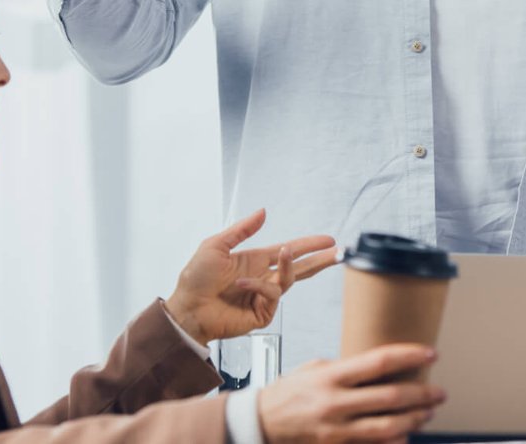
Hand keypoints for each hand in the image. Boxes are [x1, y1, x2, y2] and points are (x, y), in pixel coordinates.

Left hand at [163, 209, 337, 345]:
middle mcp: (263, 278)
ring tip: (284, 253)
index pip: (290, 251)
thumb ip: (241, 229)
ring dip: (289, 266)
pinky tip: (242, 283)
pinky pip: (270, 295)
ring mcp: (263, 297)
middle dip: (320, 260)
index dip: (309, 245)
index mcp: (256, 261)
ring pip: (289, 280)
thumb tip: (263, 212)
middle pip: (300, 268)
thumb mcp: (215, 246)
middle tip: (339, 253)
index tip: (328, 240)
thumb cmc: (195, 279)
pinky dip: (258, 286)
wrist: (186, 309)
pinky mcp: (261, 314)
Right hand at [257, 344, 446, 443]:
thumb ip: (349, 368)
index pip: (379, 362)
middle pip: (390, 397)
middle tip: (439, 392)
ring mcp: (336, 430)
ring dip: (414, 420)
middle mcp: (335, 403)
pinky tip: (406, 435)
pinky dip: (394, 442)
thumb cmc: (289, 393)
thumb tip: (383, 365)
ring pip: (387, 427)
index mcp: (331, 376)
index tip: (430, 354)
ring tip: (427, 413)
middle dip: (422, 394)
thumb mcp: (316, 368)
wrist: (260, 424)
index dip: (410, 356)